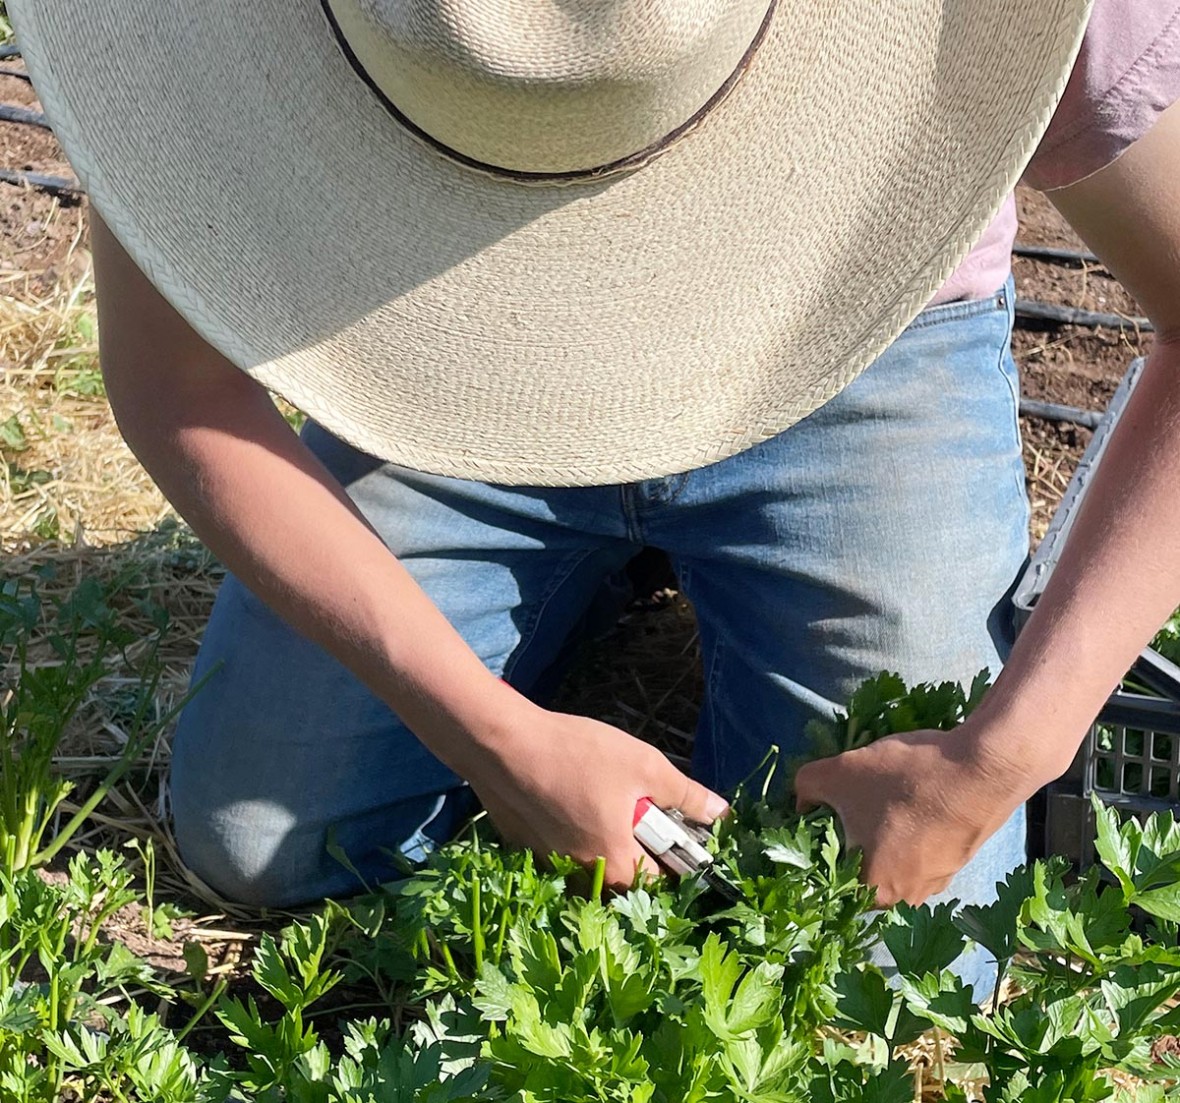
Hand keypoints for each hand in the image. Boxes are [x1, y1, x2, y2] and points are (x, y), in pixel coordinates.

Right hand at [463, 706, 728, 887]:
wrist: (500, 745)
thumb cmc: (577, 753)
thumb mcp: (643, 765)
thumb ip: (685, 794)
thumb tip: (722, 814)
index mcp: (618, 865)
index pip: (662, 882)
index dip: (675, 855)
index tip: (674, 827)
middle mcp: (584, 878)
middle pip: (625, 875)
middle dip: (637, 847)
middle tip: (635, 806)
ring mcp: (549, 866)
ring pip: (590, 863)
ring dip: (602, 841)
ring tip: (599, 798)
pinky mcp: (524, 850)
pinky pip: (559, 851)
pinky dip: (570, 832)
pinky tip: (566, 797)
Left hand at [793, 726, 1032, 907]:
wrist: (985, 768)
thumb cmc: (906, 780)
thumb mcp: (838, 773)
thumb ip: (805, 788)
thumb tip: (800, 801)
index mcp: (874, 893)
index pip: (827, 882)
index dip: (812, 851)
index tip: (809, 822)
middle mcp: (907, 899)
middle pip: (858, 869)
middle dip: (843, 838)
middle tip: (836, 804)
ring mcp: (937, 880)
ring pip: (889, 857)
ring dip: (877, 831)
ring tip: (871, 795)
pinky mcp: (957, 858)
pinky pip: (916, 847)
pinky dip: (905, 826)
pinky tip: (903, 795)